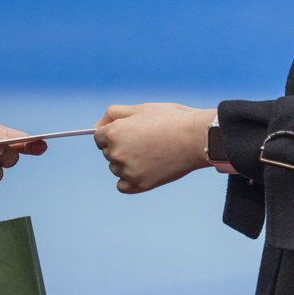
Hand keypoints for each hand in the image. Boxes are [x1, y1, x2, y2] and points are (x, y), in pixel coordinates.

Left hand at [93, 103, 215, 193]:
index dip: (114, 132)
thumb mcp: (141, 108)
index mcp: (114, 133)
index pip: (99, 137)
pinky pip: (122, 186)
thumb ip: (114, 114)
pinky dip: (129, 180)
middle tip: (146, 140)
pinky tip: (144, 169)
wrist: (196, 138)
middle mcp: (116, 153)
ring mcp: (128, 171)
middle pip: (107, 152)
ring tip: (150, 153)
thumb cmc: (171, 119)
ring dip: (126, 162)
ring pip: (115, 168)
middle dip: (121, 146)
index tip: (131, 132)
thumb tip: (97, 126)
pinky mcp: (140, 185)